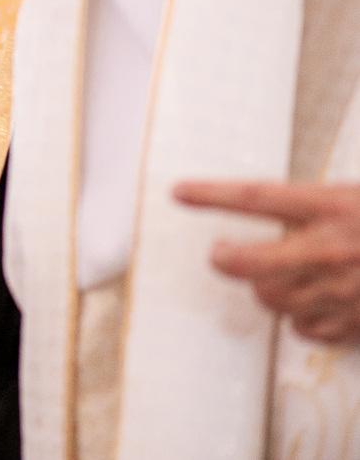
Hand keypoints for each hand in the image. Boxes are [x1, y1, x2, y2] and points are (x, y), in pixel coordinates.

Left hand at [175, 180, 359, 343]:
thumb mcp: (355, 198)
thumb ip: (314, 206)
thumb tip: (266, 210)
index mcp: (332, 208)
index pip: (258, 198)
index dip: (213, 196)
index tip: (179, 192)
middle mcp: (331, 250)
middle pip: (250, 263)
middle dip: (225, 259)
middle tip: (220, 252)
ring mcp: (342, 291)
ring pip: (270, 298)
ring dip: (267, 287)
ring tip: (283, 275)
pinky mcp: (354, 324)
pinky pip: (302, 329)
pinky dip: (299, 318)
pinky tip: (310, 302)